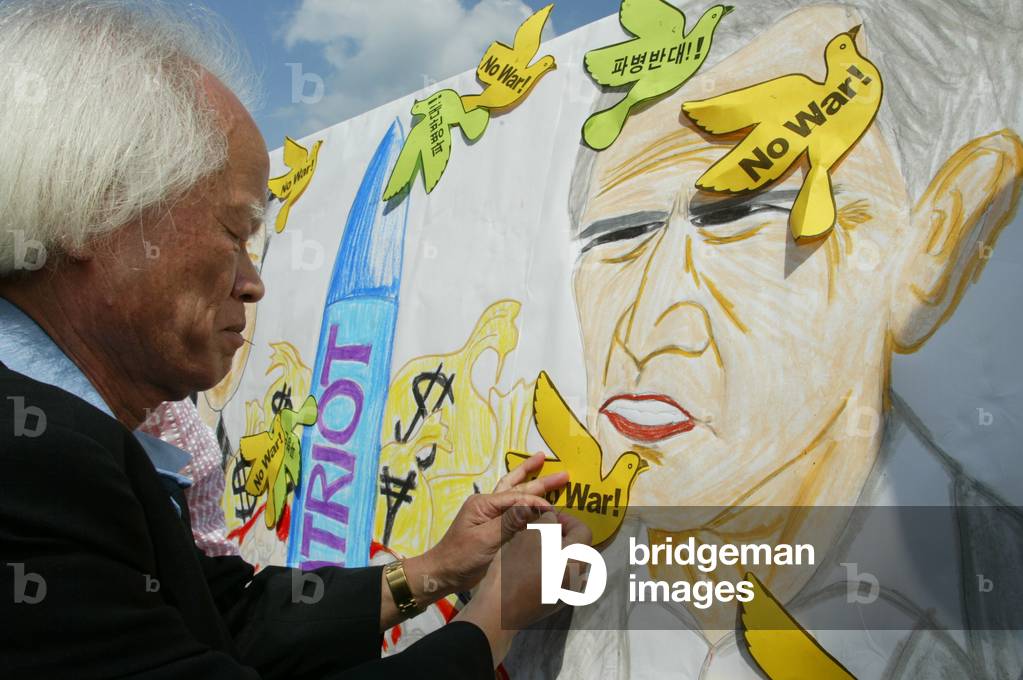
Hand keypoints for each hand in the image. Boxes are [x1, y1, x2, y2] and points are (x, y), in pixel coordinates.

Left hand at [420, 452, 568, 596]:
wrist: (443, 574)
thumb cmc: (461, 557)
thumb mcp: (485, 540)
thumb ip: (509, 522)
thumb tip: (534, 506)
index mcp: (484, 504)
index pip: (517, 497)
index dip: (537, 501)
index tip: (554, 510)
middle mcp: (487, 504)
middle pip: (517, 487)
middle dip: (540, 480)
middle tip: (563, 473)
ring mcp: (489, 515)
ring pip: (514, 492)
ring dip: (531, 481)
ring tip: (544, 465)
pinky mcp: (493, 527)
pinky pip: (513, 510)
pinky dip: (526, 502)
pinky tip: (536, 499)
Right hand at [455, 510, 591, 665]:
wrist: (500, 609)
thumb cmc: (516, 567)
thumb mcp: (531, 535)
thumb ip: (547, 522)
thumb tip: (553, 519)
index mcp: (577, 559)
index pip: (584, 530)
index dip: (568, 519)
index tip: (550, 517)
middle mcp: (578, 578)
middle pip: (578, 549)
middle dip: (563, 536)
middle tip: (541, 531)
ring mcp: (568, 594)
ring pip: (568, 565)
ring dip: (556, 553)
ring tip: (534, 548)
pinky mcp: (555, 604)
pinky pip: (559, 580)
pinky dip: (550, 570)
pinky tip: (531, 569)